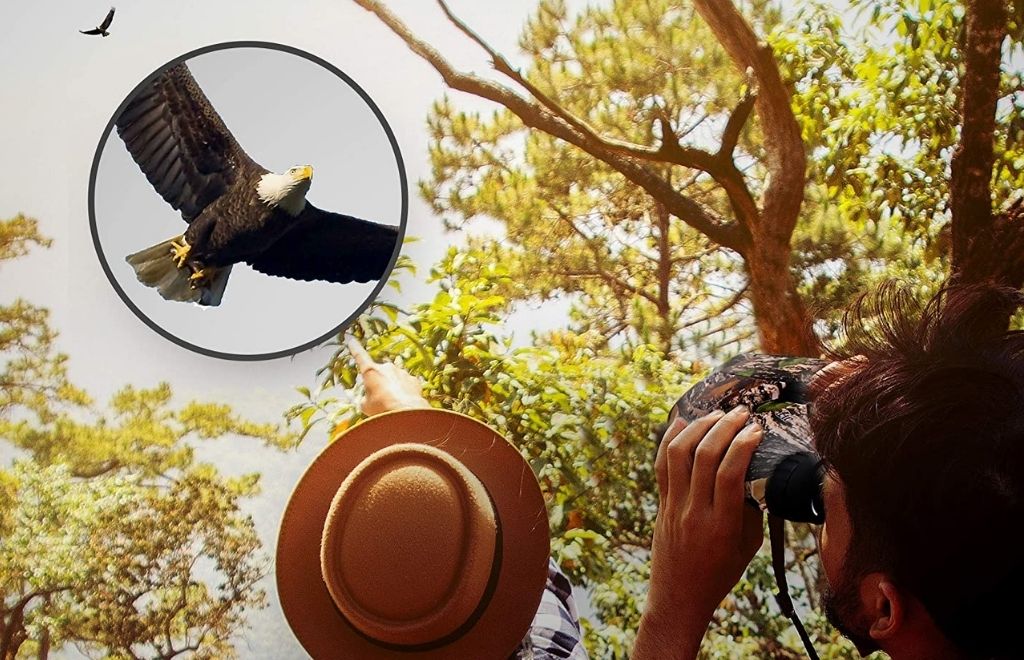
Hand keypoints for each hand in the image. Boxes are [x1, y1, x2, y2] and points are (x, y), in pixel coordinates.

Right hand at [347, 336, 429, 415]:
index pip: (360, 356)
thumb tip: (368, 399)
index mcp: (370, 371)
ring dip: (392, 388)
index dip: (355, 349)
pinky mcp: (413, 379)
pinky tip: (403, 402)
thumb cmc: (382, 408)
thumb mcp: (365, 406)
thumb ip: (365, 398)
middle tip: (379, 399)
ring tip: (392, 403)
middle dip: (379, 384)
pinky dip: (404, 392)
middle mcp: (386, 368)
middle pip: (379, 374)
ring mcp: (401, 372)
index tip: (352, 341)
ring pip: (393, 379)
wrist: (406, 412)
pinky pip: (406, 384)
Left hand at [633, 407, 764, 659]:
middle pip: (703, 457)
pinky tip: (683, 422)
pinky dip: (671, 438)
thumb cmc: (720, 572)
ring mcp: (673, 506)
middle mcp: (694, 512)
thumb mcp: (748, 546)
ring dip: (697, 427)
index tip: (756, 430)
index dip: (742, 446)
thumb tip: (753, 473)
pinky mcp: (661, 503)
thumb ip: (751, 510)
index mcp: (721, 526)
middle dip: (723, 427)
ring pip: (677, 455)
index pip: (729, 475)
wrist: (679, 596)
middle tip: (740, 414)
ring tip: (716, 415)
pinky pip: (662, 464)